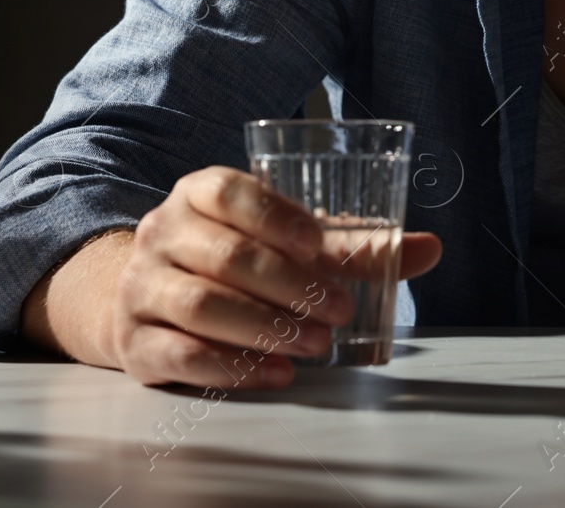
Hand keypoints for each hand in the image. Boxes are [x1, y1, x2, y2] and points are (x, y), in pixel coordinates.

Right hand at [23, 166, 441, 389]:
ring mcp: (142, 287)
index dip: (274, 215)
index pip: (228, 191)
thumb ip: (354, 245)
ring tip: (315, 345)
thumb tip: (430, 247)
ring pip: (201, 304)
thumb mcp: (286, 242)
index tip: (318, 243)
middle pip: (225, 256)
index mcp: (199, 194)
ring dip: (266, 327)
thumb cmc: (232, 260)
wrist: (142, 298)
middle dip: (289, 285)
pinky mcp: (134, 342)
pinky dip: (231, 367)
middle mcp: (162, 234)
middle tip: (338, 310)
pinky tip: (276, 373)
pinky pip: (179, 355)